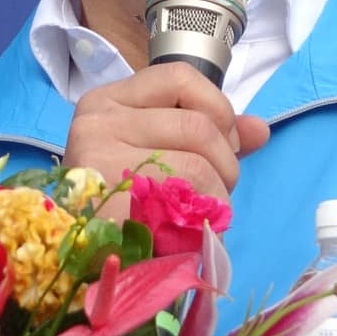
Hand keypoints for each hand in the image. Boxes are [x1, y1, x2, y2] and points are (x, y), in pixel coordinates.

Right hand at [63, 63, 270, 212]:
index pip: (181, 78)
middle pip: (198, 125)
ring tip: (201, 214)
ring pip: (197, 163)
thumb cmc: (121, 202)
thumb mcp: (161, 153)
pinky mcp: (107, 199)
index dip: (217, 108)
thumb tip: (259, 129)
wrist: (77, 257)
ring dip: (217, 195)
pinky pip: (183, 199)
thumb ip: (211, 134)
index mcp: (108, 100)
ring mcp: (98, 157)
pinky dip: (203, 218)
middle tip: (217, 189)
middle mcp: (97, 120)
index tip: (222, 142)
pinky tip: (190, 232)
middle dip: (225, 161)